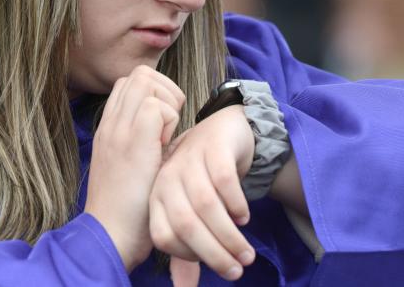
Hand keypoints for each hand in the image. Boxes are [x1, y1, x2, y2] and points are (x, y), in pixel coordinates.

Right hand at [84, 66, 184, 271]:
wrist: (109, 234)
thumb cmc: (126, 209)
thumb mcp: (129, 167)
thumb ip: (142, 143)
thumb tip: (167, 130)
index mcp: (108, 128)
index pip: (129, 82)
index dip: (154, 93)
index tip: (163, 125)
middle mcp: (110, 123)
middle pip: (138, 74)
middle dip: (164, 90)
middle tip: (171, 125)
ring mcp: (118, 129)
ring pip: (146, 81)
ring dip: (167, 102)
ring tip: (168, 135)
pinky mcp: (131, 141)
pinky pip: (155, 106)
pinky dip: (169, 121)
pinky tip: (165, 147)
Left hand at [149, 105, 255, 281]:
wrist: (222, 133)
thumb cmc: (204, 181)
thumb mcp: (192, 214)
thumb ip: (187, 253)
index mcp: (157, 197)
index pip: (164, 236)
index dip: (189, 256)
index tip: (215, 267)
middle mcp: (167, 177)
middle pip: (186, 223)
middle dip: (214, 253)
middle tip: (239, 269)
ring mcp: (189, 159)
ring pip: (207, 205)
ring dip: (229, 235)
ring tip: (247, 252)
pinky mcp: (212, 146)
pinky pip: (224, 181)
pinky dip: (236, 204)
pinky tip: (244, 217)